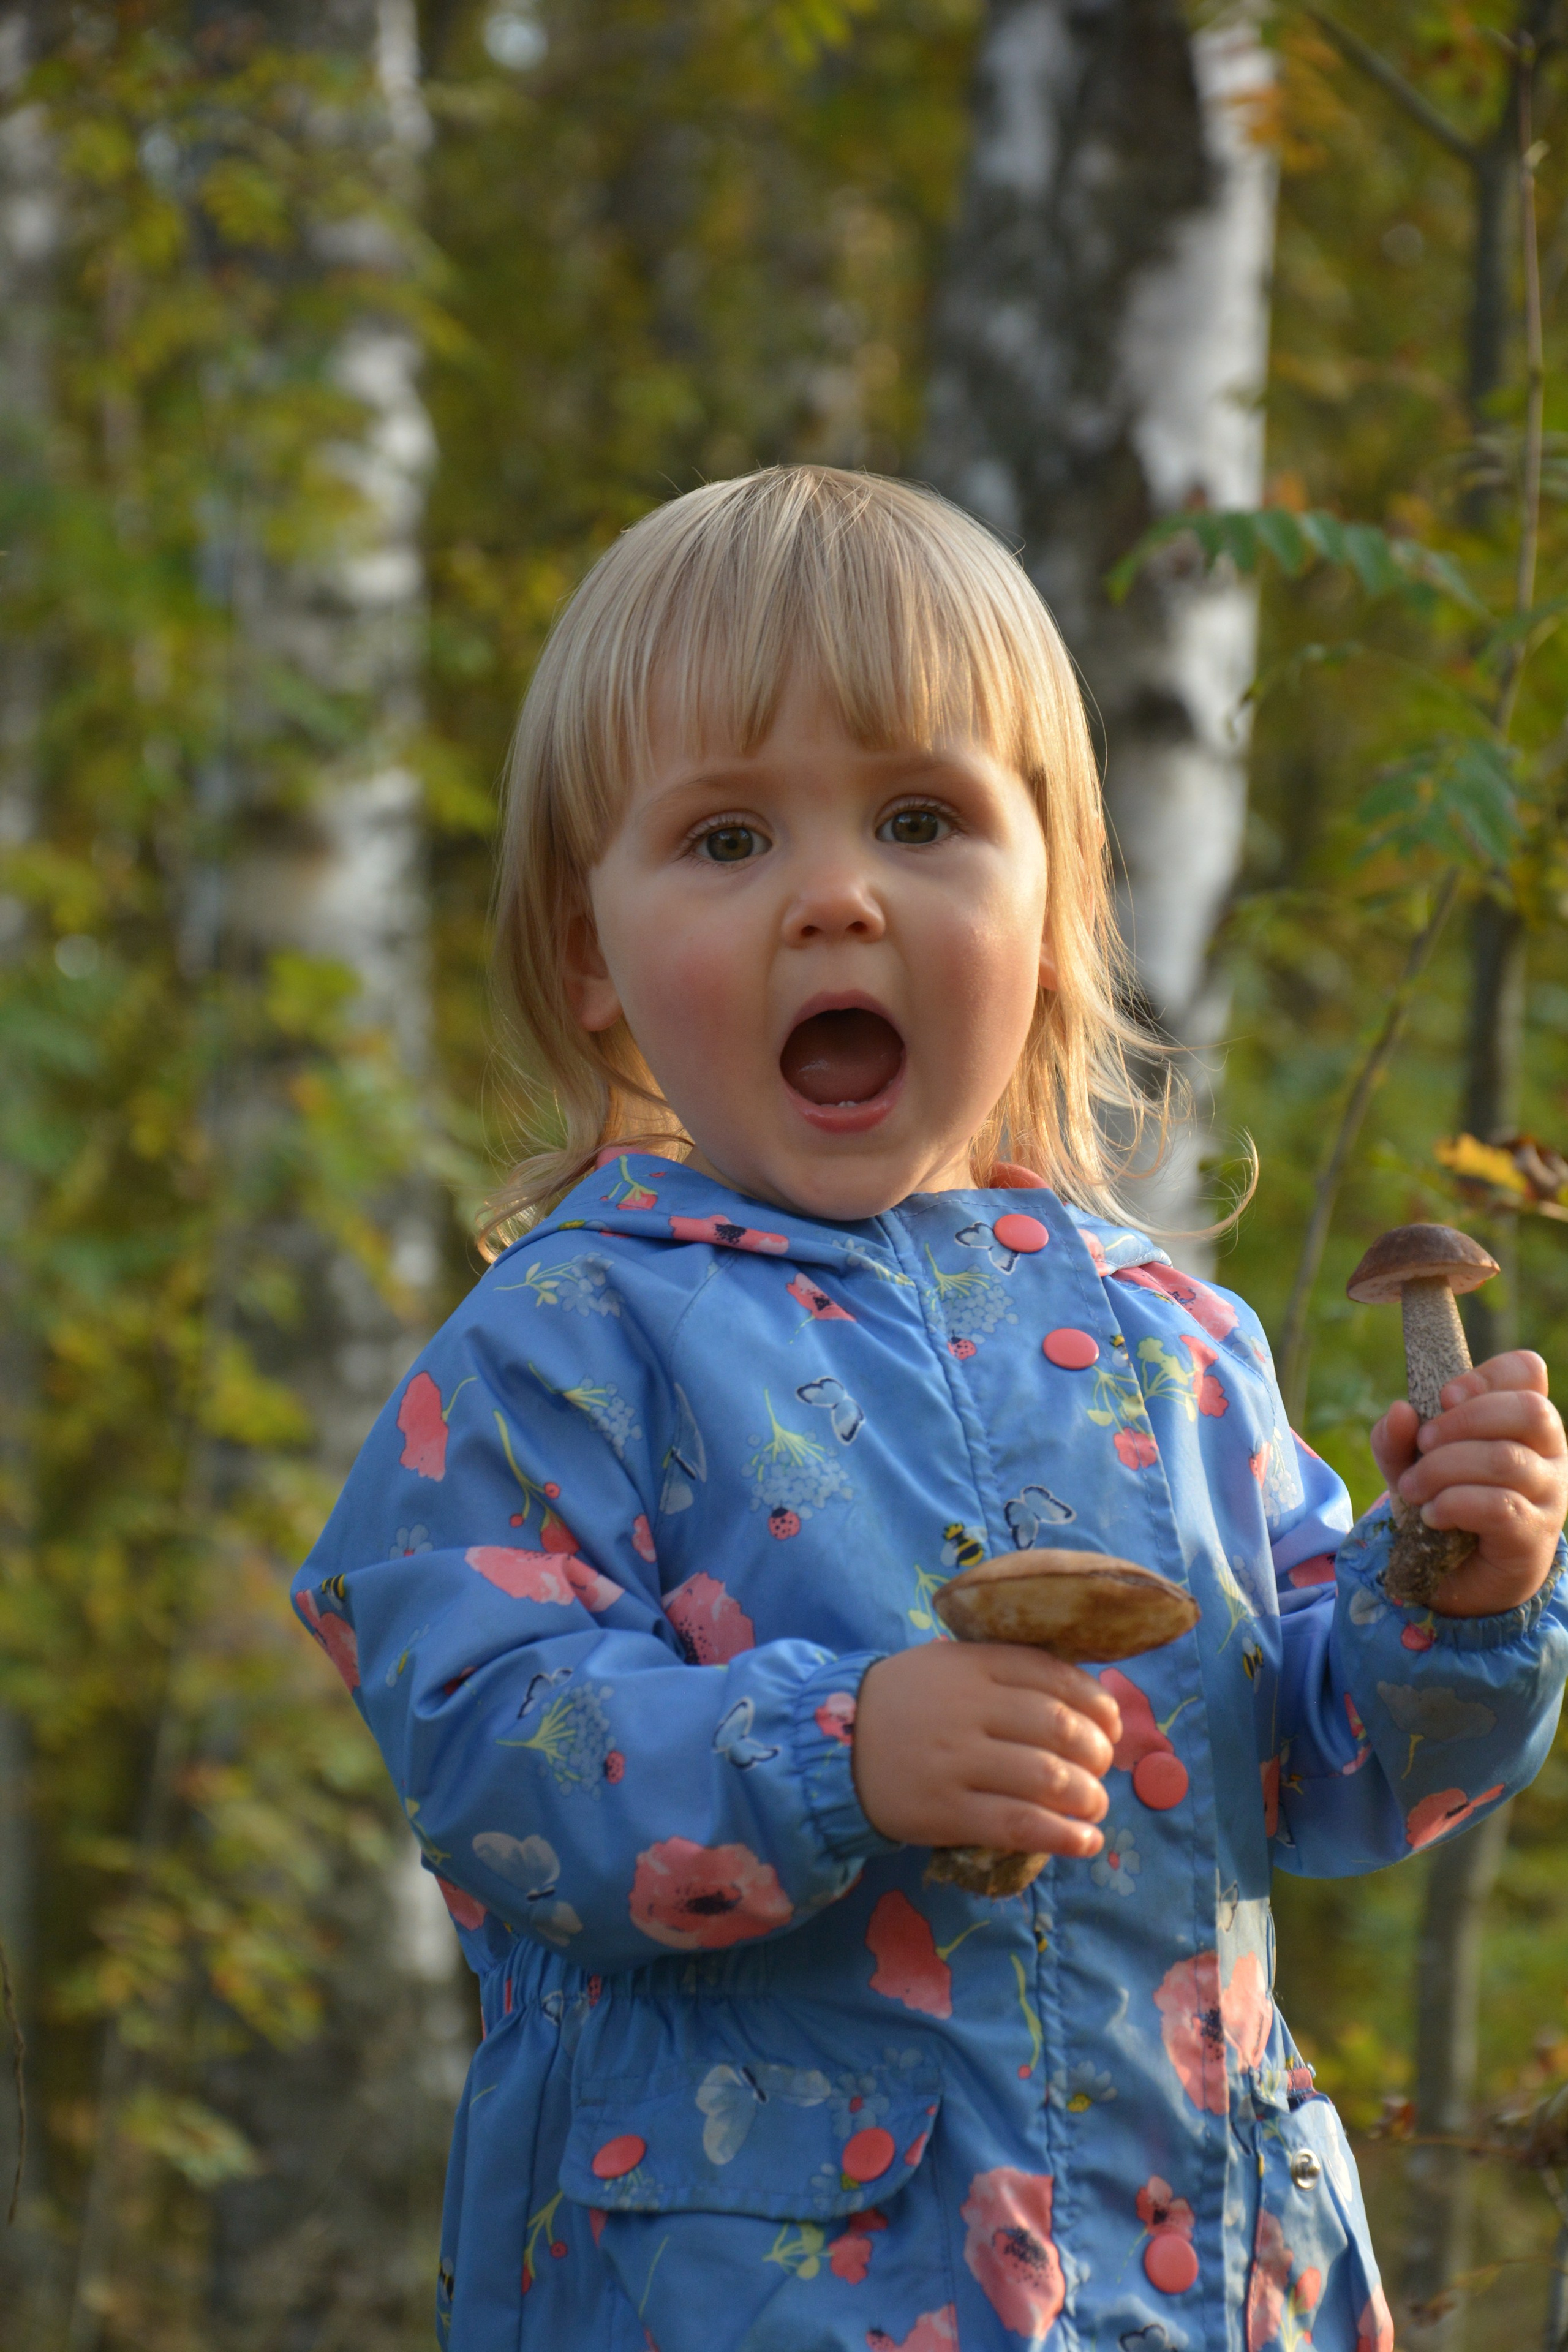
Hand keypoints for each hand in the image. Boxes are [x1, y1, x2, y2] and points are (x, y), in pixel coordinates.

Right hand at [851, 1641, 1120, 1857]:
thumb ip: (1006, 1670)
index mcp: (972, 1664)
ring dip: (1088, 1796)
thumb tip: (1086, 1694)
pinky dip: (1062, 1835)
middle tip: (1101, 1768)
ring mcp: (956, 1761)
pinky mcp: (945, 1811)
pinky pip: (1018, 1824)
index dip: (1096, 1703)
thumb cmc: (907, 1703)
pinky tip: (1084, 1841)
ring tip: (1094, 1807)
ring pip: (1045, 1778)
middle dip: (1096, 1753)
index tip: (1111, 1725)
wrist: (835, 1744)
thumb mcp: (949, 1664)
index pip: (1053, 1675)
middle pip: (1058, 1728)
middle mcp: (968, 1708)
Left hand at [1371, 1350, 1567, 1616]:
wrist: (1458, 1575)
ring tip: (1413, 1487)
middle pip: (1529, 1410)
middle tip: (1423, 1443)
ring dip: (1444, 1469)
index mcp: (1523, 1422)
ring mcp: (1548, 1495)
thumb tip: (1399, 1411)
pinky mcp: (1534, 1536)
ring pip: (1506, 1460)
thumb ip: (1397, 1438)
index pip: (1528, 1372)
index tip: (1445, 1396)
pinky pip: (1500, 1507)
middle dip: (1463, 1420)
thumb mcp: (1411, 1464)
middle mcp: (1548, 1453)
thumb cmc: (1444, 1503)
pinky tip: (1432, 1515)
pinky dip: (1455, 1505)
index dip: (1488, 1375)